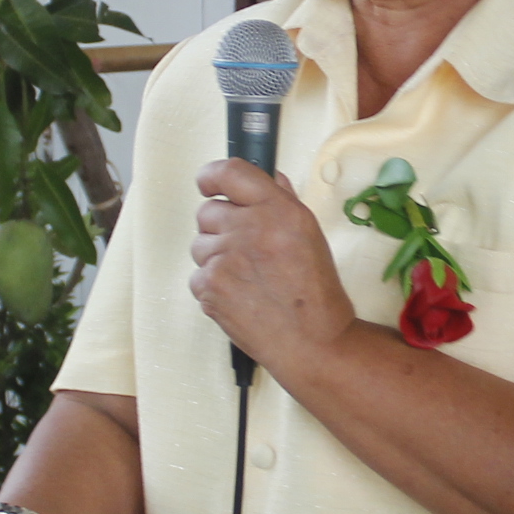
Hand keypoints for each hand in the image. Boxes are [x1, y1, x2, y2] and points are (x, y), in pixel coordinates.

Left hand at [189, 159, 358, 376]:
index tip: (209, 183)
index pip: (230, 172)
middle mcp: (248, 228)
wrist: (311, 341)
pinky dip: (212, 285)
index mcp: (277, 209)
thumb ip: (283, 201)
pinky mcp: (209, 287)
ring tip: (246, 277)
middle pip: (207, 211)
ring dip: (216, 256)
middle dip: (220, 226)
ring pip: (199, 244)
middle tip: (244, 247)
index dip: (212, 176)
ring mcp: (224, 258)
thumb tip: (267, 178)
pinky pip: (197, 275)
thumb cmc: (316, 292)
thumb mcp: (310, 234)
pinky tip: (239, 295)